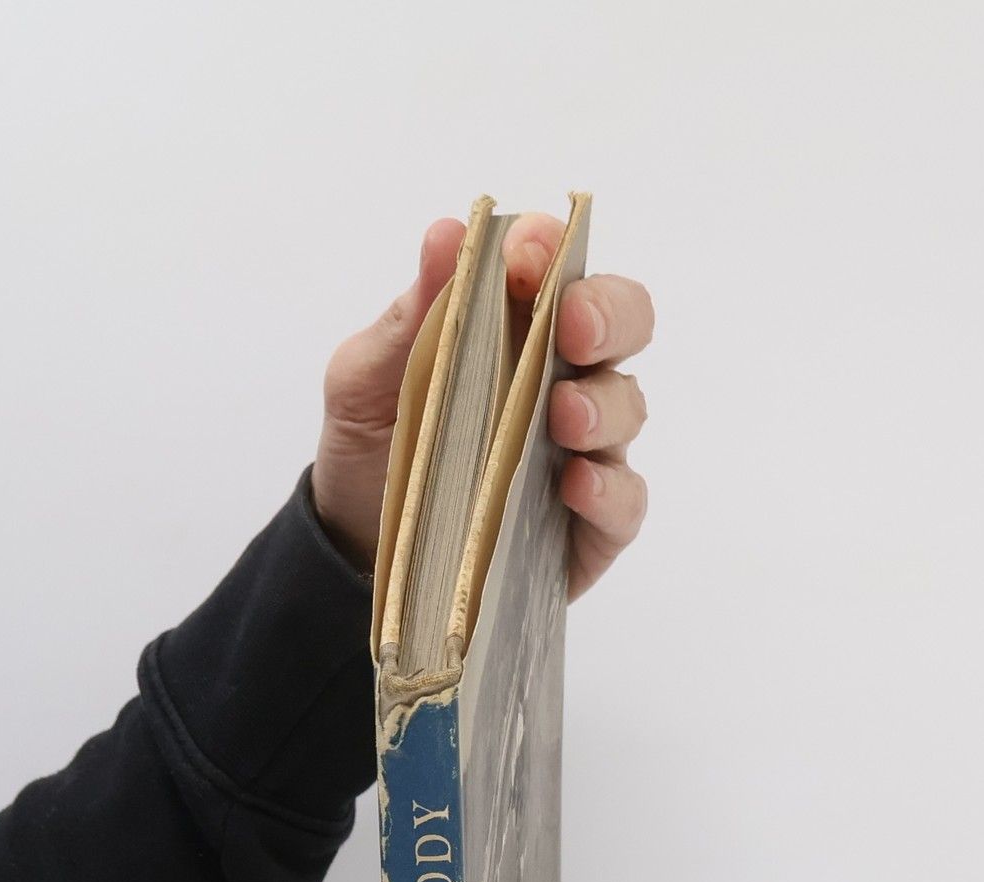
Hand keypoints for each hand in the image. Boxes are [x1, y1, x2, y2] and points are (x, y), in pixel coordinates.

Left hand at [313, 211, 652, 596]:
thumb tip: (446, 234)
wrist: (354, 545)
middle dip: (608, 315)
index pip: (561, 270)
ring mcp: (584, 452)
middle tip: (572, 326)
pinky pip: (624, 501)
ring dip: (604, 405)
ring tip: (564, 417)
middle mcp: (564, 380)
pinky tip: (575, 485)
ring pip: (628, 409)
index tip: (525, 254)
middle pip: (624, 326)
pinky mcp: (590, 525)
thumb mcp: (365, 378)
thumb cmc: (372, 447)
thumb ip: (408, 315)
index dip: (554, 251)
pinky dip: (609, 489)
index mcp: (516, 328)